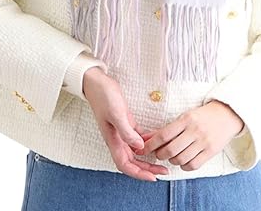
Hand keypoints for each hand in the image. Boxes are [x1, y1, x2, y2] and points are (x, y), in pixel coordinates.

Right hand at [83, 67, 169, 181]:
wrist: (96, 82)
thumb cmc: (104, 97)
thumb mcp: (116, 114)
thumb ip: (127, 132)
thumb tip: (140, 148)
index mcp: (113, 140)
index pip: (125, 165)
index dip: (139, 173)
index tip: (153, 177)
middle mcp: (117, 139)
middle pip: (133, 161)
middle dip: (147, 169)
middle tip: (163, 171)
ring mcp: (121, 131)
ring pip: (136, 151)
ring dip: (148, 157)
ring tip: (162, 159)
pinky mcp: (125, 122)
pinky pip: (137, 137)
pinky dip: (147, 140)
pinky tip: (157, 139)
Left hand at [138, 100, 243, 171]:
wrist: (227, 115)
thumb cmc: (202, 115)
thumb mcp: (185, 117)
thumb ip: (168, 129)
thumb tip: (147, 137)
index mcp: (186, 120)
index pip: (164, 134)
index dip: (151, 144)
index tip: (143, 149)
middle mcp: (194, 131)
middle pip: (171, 149)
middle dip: (160, 154)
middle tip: (158, 153)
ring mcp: (203, 142)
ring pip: (181, 159)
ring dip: (172, 160)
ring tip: (171, 156)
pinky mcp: (211, 152)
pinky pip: (193, 165)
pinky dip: (184, 166)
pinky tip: (183, 161)